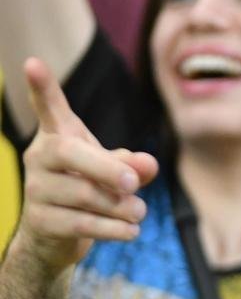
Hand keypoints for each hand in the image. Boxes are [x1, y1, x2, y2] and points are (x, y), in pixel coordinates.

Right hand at [15, 58, 156, 269]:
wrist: (55, 235)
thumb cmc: (88, 189)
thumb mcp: (112, 172)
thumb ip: (132, 164)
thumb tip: (149, 165)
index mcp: (58, 137)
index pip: (49, 109)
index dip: (42, 88)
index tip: (33, 63)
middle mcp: (40, 158)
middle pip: (71, 155)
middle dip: (108, 169)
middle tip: (135, 183)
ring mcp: (35, 190)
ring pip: (84, 195)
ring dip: (121, 206)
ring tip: (139, 211)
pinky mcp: (40, 221)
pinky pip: (82, 223)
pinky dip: (113, 228)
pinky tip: (131, 231)